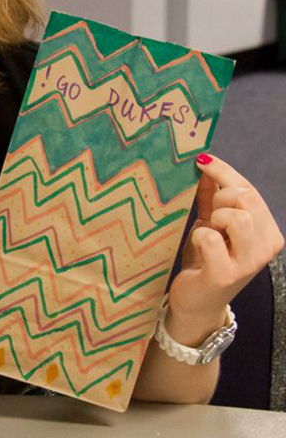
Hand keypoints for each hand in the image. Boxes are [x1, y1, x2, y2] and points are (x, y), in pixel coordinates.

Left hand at [167, 154, 283, 341]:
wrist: (195, 301)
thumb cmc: (204, 259)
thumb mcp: (211, 223)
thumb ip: (213, 196)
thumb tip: (206, 163)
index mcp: (267, 231)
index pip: (250, 190)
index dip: (225, 171)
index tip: (202, 159)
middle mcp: (266, 247)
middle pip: (245, 198)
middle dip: (219, 199)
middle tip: (209, 216)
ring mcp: (248, 262)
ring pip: (236, 217)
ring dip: (214, 218)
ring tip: (208, 232)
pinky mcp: (225, 274)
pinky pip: (210, 238)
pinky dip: (198, 237)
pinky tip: (198, 247)